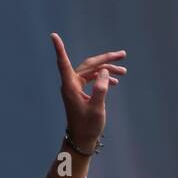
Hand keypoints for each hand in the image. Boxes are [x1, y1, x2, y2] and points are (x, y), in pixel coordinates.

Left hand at [51, 33, 125, 153]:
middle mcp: (71, 84)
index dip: (59, 48)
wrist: (82, 141)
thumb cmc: (87, 127)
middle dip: (105, 59)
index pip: (63, 63)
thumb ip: (101, 90)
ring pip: (92, 71)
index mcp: (70, 86)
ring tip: (124, 72)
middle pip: (88, 65)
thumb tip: (104, 71)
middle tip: (123, 55)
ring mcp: (75, 88)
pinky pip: (92, 79)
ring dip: (107, 70)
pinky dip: (103, 78)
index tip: (53, 36)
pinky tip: (114, 82)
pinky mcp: (80, 93)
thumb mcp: (97, 109)